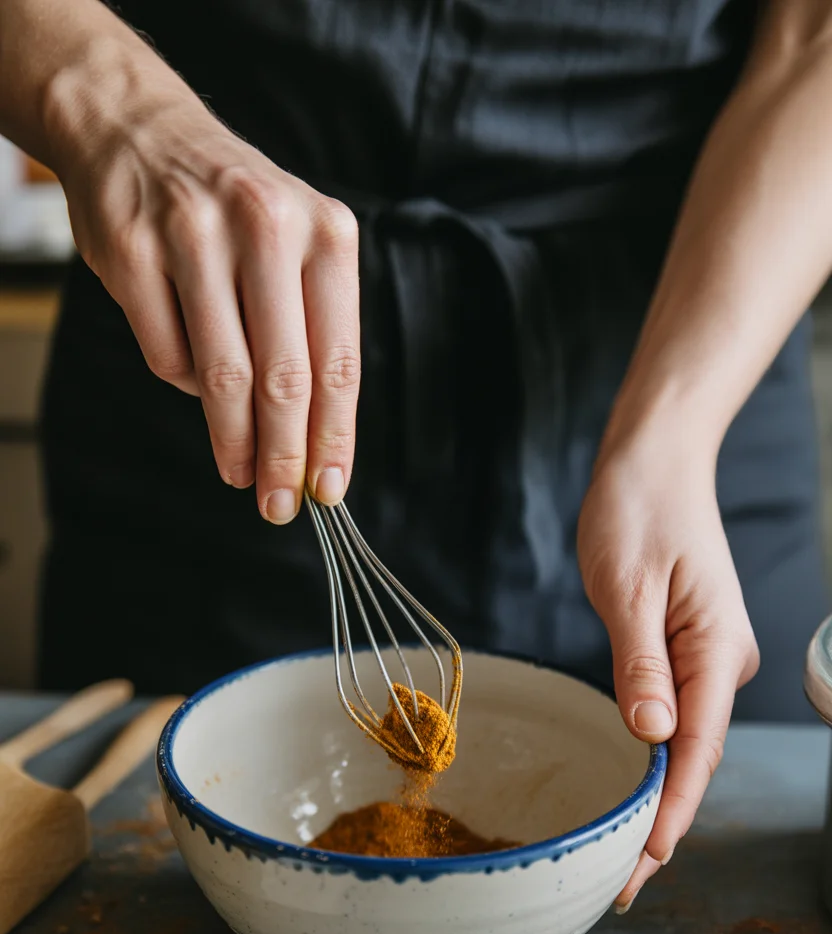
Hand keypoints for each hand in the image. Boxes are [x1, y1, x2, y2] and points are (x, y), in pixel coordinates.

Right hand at [55, 86, 359, 521]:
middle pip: (284, 378)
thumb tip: (315, 444)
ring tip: (239, 473)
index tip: (329, 489)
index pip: (339, 360)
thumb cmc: (234, 210)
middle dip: (284, 455)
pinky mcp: (132, 252)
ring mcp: (193, 236)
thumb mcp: (297, 247)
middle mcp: (266, 226)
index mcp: (325, 233)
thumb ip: (311, 333)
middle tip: (280, 503)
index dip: (335, 436)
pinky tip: (195, 381)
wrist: (139, 127)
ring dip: (233, 441)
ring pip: (222, 375)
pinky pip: (168, 355)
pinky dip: (185, 384)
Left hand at [576, 436, 758, 910]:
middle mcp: (721, 661)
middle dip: (663, 823)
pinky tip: (635, 792)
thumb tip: (653, 736)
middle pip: (696, 758)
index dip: (673, 811)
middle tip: (619, 886)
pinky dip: (654, 761)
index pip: (698, 748)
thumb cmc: (639, 511)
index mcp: (714, 649)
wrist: (654, 462)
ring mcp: (707, 658)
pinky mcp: (686, 651)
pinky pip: (675, 717)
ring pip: (686, 743)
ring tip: (622, 858)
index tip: (646, 862)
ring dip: (658, 798)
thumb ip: (640, 663)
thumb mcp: (629, 586)